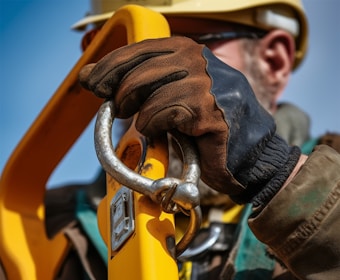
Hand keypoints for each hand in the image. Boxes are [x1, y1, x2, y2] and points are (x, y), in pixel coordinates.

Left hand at [79, 37, 299, 205]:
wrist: (246, 154)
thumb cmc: (206, 127)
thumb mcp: (170, 95)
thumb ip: (138, 83)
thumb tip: (91, 77)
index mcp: (187, 51)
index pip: (138, 49)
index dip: (110, 66)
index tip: (93, 82)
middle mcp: (197, 60)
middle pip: (138, 70)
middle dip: (119, 92)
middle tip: (118, 110)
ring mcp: (205, 82)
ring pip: (149, 92)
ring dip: (141, 114)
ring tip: (148, 126)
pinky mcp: (208, 107)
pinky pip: (163, 113)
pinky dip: (155, 126)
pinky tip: (164, 133)